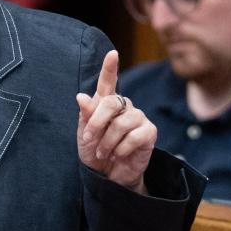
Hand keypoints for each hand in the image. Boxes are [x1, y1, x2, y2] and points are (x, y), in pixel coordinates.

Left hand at [76, 50, 155, 193]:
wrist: (108, 176)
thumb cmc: (96, 151)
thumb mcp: (84, 134)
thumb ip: (86, 116)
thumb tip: (81, 96)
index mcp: (107, 103)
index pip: (108, 82)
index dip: (109, 68)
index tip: (112, 54)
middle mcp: (124, 106)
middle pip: (111, 103)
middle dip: (96, 123)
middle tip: (89, 139)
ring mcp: (138, 117)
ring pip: (121, 123)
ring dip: (107, 141)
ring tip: (104, 152)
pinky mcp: (149, 132)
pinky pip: (134, 137)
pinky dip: (121, 149)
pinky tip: (119, 154)